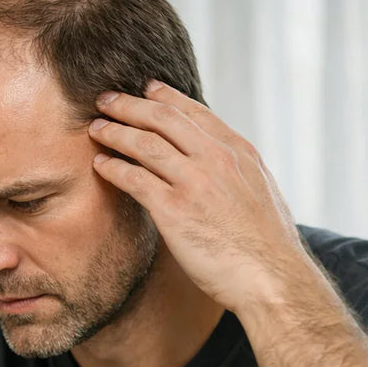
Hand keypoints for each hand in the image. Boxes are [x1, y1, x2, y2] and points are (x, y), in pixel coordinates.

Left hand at [88, 80, 311, 313]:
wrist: (272, 278)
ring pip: (144, 144)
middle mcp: (217, 159)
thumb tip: (226, 168)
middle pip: (163, 119)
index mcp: (239, 152)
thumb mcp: (262, 192)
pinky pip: (134, 179)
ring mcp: (195, 182)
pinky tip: (100, 165)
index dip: (166, 97)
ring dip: (115, 132)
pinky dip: (113, 168)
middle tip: (106, 100)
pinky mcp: (174, 210)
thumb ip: (238, 172)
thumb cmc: (267, 246)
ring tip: (95, 129)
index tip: (146, 88)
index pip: (196, 112)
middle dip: (129, 105)